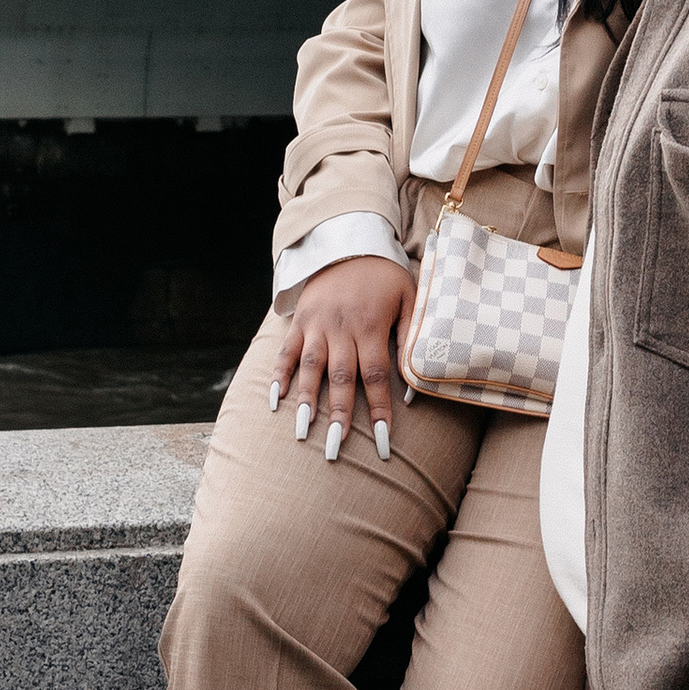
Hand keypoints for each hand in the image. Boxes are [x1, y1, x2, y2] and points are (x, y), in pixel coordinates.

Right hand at [270, 255, 415, 462]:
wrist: (349, 240)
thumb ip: (410, 337)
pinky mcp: (300, 320)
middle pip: (340, 378)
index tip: (382, 440)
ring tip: (303, 431)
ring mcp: (316, 324)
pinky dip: (279, 375)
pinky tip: (275, 401)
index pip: (375, 376)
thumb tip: (413, 382)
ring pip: (310, 368)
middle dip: (338, 415)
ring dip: (306, 401)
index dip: (378, 409)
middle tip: (335, 449)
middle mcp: (341, 328)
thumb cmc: (385, 275)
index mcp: (371, 325)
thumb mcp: (409, 297)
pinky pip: (286, 350)